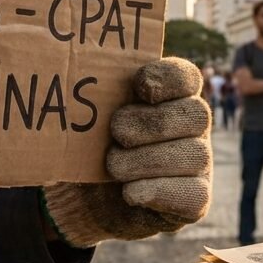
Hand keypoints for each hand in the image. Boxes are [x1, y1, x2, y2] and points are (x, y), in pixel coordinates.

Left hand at [44, 58, 211, 247]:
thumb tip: (64, 62)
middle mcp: (193, 127)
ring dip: (146, 161)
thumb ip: (92, 93)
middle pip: (197, 113)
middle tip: (116, 131)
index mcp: (172, 97)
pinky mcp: (197, 200)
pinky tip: (130, 192)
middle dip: (153, 123)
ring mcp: (199, 163)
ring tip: (113, 166)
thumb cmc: (91, 147)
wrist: (89, 200)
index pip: (187, 76)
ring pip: (195, 155)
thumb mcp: (89, 117)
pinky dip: (158, 191)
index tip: (138, 85)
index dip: (168, 77)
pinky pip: (193, 195)